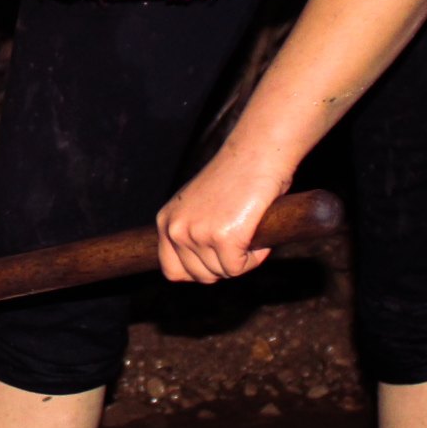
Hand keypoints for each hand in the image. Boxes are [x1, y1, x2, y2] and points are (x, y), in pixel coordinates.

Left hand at [155, 154, 292, 284]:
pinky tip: (260, 236)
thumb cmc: (236, 175)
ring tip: (251, 233)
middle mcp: (176, 229)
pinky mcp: (223, 237)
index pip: (172, 270)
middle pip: (200, 275)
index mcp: (166, 221)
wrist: (257, 152)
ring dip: (242, 260)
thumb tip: (203, 265)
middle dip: (224, 266)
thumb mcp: (198, 204)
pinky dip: (255, 257)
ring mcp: (197, 234)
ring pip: (222, 273)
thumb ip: (193, 229)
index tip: (218, 261)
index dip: (198, 271)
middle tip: (242, 243)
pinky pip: (239, 267)